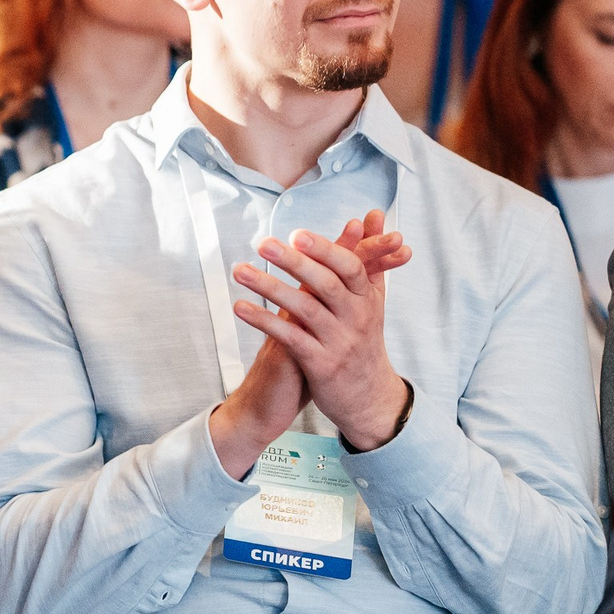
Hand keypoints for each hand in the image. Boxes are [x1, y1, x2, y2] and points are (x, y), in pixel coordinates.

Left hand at [231, 212, 410, 452]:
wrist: (370, 397)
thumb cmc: (364, 339)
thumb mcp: (372, 298)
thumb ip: (370, 256)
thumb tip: (373, 215)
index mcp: (366, 299)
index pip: (350, 268)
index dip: (325, 250)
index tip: (297, 234)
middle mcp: (356, 318)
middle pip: (327, 285)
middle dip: (296, 263)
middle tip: (264, 244)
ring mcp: (339, 342)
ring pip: (305, 310)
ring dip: (270, 287)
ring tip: (239, 270)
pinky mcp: (321, 365)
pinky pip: (290, 339)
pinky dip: (265, 321)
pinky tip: (239, 307)